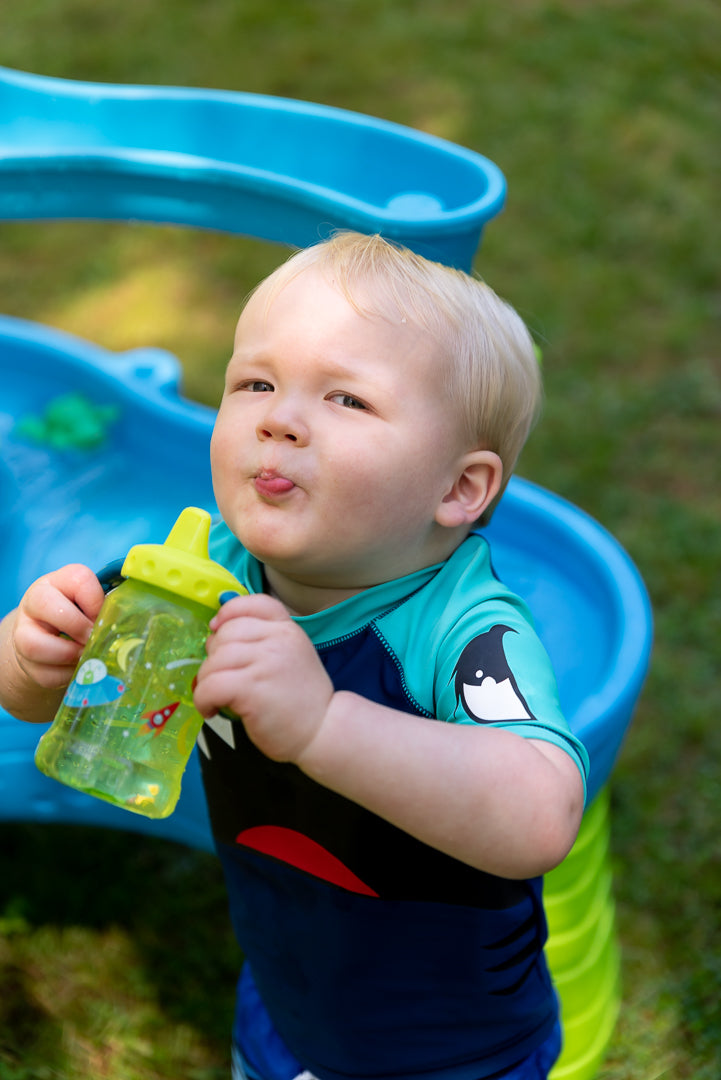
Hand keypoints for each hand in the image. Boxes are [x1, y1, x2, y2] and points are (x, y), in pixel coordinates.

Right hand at [12, 564, 104, 689]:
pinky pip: (44, 674)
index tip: (104, 616)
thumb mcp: (91, 602)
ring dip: (68, 654)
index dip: (96, 602)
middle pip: (45, 604)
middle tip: (94, 638)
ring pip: (34, 645)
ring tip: (86, 656)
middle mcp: (34, 601)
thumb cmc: (79, 613)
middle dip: (77, 626)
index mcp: (58, 580)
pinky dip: (67, 675)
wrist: (49, 633)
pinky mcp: (25, 661)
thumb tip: (119, 627)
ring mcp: (23, 632)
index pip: (79, 579)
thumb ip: (105, 608)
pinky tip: (79, 669)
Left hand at [193, 593, 333, 762]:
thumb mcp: (290, 657)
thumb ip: (263, 642)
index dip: (229, 612)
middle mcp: (278, 640)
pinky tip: (212, 709)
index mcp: (287, 629)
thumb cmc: (301, 701)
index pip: (253, 603)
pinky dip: (203, 699)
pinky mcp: (251, 688)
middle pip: (226, 633)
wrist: (323, 731)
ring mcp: (266, 662)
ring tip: (216, 698)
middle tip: (221, 678)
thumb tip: (216, 637)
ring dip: (206, 681)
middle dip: (214, 656)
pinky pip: (210, 685)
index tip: (217, 629)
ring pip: (214, 660)